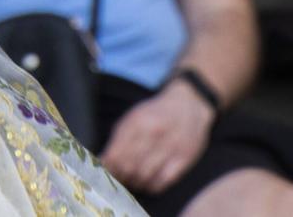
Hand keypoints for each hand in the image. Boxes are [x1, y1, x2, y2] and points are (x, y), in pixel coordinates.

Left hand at [98, 80, 214, 192]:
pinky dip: (151, 187)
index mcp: (137, 123)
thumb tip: (104, 161)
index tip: (107, 170)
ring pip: (145, 176)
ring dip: (135, 183)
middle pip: (130, 166)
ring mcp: (170, 148)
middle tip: (119, 178)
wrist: (187, 105)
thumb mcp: (133, 118)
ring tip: (132, 181)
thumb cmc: (155, 114)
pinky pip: (163, 181)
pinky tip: (147, 183)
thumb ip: (118, 139)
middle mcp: (154, 135)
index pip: (117, 154)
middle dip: (121, 176)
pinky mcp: (184, 159)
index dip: (109, 167)